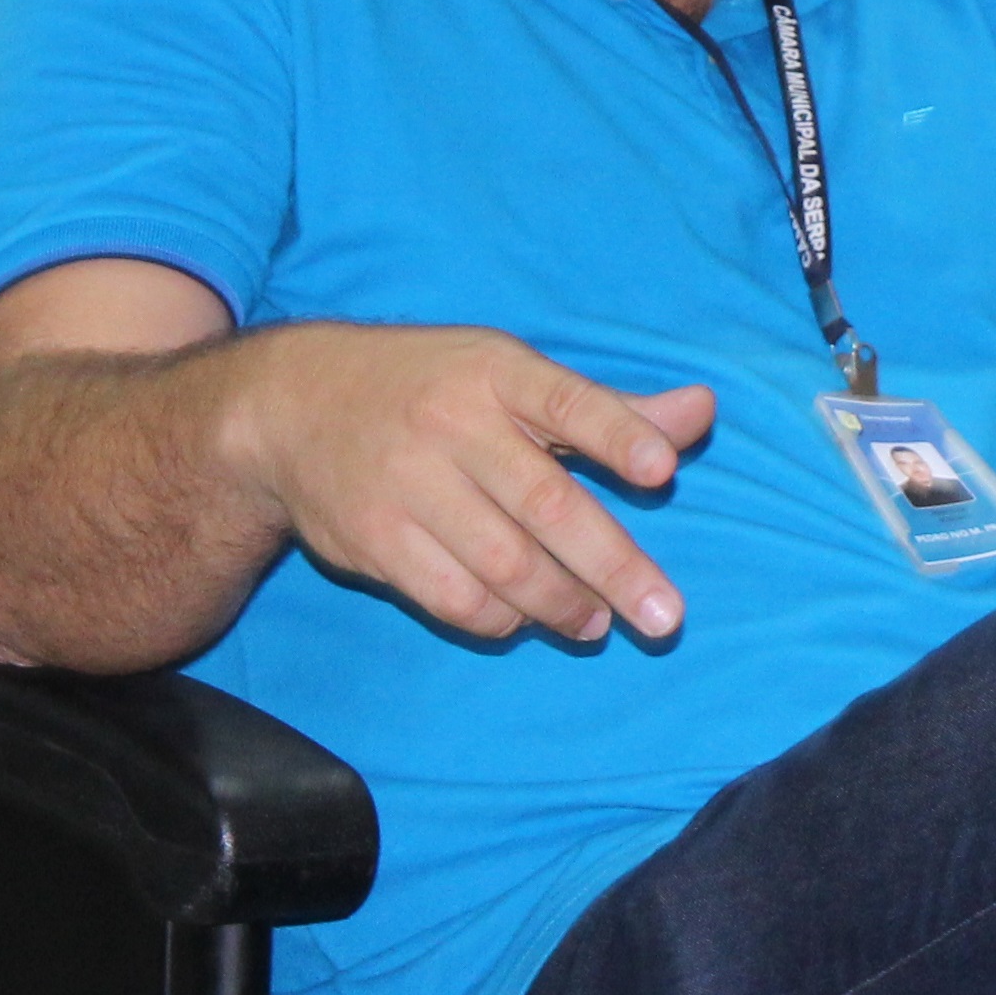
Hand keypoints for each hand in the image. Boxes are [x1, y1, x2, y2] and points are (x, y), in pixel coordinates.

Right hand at [227, 323, 715, 644]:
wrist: (292, 407)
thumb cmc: (436, 388)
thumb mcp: (514, 374)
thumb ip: (610, 408)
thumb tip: (703, 412)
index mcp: (498, 372)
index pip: (568, 401)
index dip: (618, 435)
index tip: (662, 472)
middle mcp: (454, 425)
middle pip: (547, 504)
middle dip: (613, 565)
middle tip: (664, 617)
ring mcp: (409, 485)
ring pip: (503, 562)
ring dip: (562, 603)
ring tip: (600, 622)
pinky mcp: (374, 540)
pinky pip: (451, 596)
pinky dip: (498, 617)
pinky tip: (527, 620)